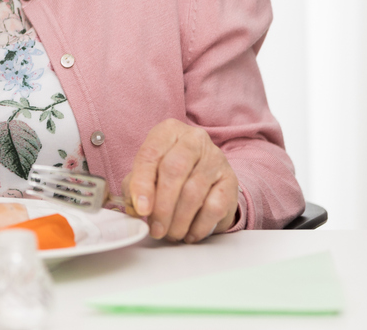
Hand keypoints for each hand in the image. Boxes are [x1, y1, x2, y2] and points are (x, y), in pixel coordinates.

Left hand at [122, 118, 237, 242]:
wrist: (206, 175)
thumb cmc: (170, 172)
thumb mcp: (149, 172)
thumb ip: (135, 186)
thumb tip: (135, 208)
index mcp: (168, 131)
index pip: (150, 154)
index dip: (142, 184)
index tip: (141, 209)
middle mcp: (194, 139)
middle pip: (174, 171)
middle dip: (162, 206)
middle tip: (156, 229)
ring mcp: (215, 159)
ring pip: (194, 192)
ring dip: (179, 220)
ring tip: (170, 234)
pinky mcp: (230, 180)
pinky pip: (214, 207)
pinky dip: (199, 225)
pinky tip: (189, 234)